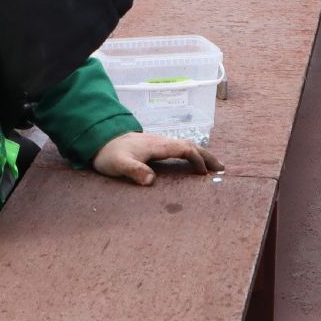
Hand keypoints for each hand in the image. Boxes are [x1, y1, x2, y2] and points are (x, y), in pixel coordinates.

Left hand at [92, 132, 222, 185]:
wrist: (99, 139)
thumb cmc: (109, 153)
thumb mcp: (119, 164)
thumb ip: (134, 171)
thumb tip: (151, 181)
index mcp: (157, 145)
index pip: (184, 149)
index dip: (197, 160)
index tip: (204, 173)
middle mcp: (161, 142)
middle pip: (190, 146)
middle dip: (207, 156)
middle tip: (222, 168)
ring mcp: (158, 144)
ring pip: (185, 146)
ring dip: (201, 155)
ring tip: (213, 167)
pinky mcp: (155, 147)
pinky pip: (179, 149)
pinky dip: (190, 155)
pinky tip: (192, 163)